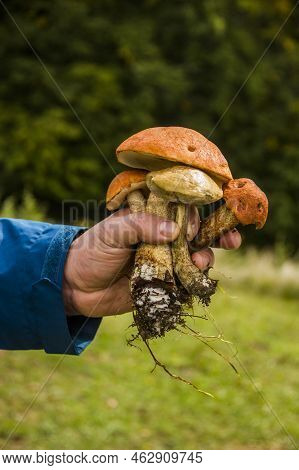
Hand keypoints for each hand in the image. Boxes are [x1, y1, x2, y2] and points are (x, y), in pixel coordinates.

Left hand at [63, 208, 240, 316]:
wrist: (77, 287)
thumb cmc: (92, 250)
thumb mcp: (112, 232)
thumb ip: (141, 226)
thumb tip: (174, 231)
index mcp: (150, 214)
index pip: (182, 205)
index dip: (203, 208)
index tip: (221, 211)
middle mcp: (160, 233)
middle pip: (197, 230)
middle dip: (216, 233)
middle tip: (231, 240)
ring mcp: (164, 257)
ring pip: (196, 254)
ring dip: (206, 256)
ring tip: (202, 261)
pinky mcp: (164, 280)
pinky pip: (186, 278)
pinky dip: (196, 277)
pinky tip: (197, 277)